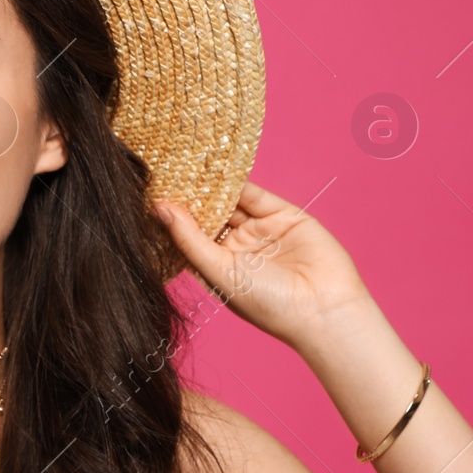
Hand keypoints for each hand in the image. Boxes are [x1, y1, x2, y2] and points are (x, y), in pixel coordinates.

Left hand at [153, 178, 371, 349]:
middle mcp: (238, 249)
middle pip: (208, 215)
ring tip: (184, 164)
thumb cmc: (269, 304)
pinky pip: (255, 194)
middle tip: (163, 171)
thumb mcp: (220, 272)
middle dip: (190, 197)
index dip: (172, 218)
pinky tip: (215, 167)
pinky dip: (237, 180)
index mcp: (218, 269)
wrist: (324, 308)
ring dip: (211, 185)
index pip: (189, 237)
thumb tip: (160, 209)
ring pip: (230, 201)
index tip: (148, 194)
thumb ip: (189, 239)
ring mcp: (260, 232)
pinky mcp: (283, 216)